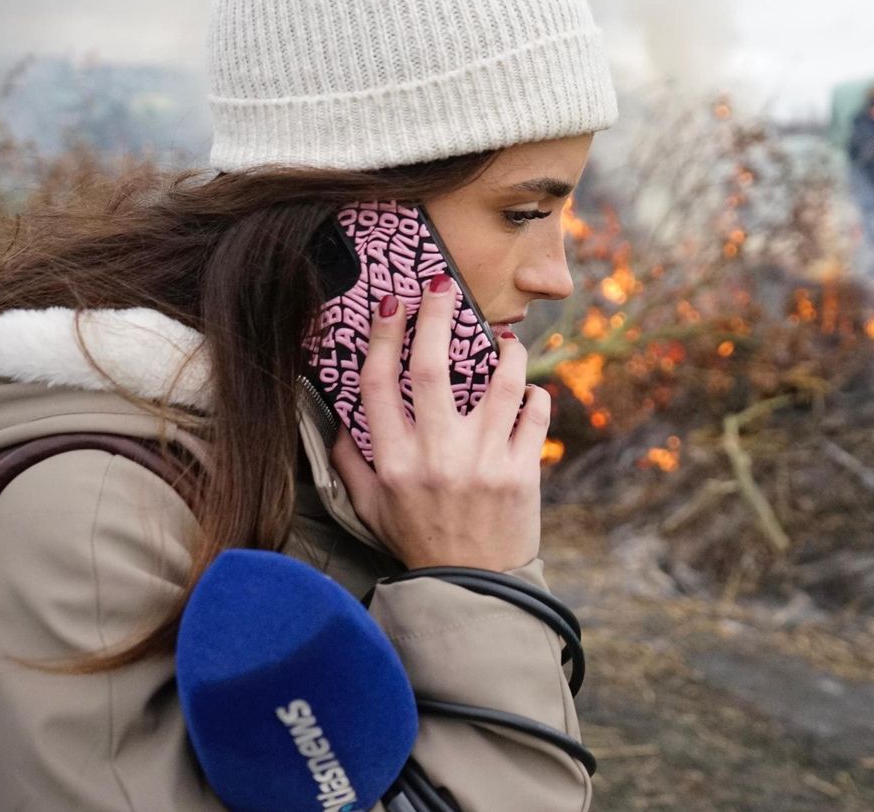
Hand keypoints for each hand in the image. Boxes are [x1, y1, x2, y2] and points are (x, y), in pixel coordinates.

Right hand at [330, 276, 549, 571]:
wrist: (472, 588)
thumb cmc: (418, 542)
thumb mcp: (370, 508)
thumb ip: (350, 462)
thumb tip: (336, 416)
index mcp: (392, 462)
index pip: (379, 384)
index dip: (383, 336)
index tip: (392, 303)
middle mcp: (435, 456)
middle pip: (432, 367)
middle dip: (438, 315)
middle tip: (444, 284)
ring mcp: (482, 462)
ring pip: (499, 382)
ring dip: (505, 351)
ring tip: (506, 339)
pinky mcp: (521, 473)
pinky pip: (535, 415)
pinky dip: (536, 394)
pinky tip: (530, 389)